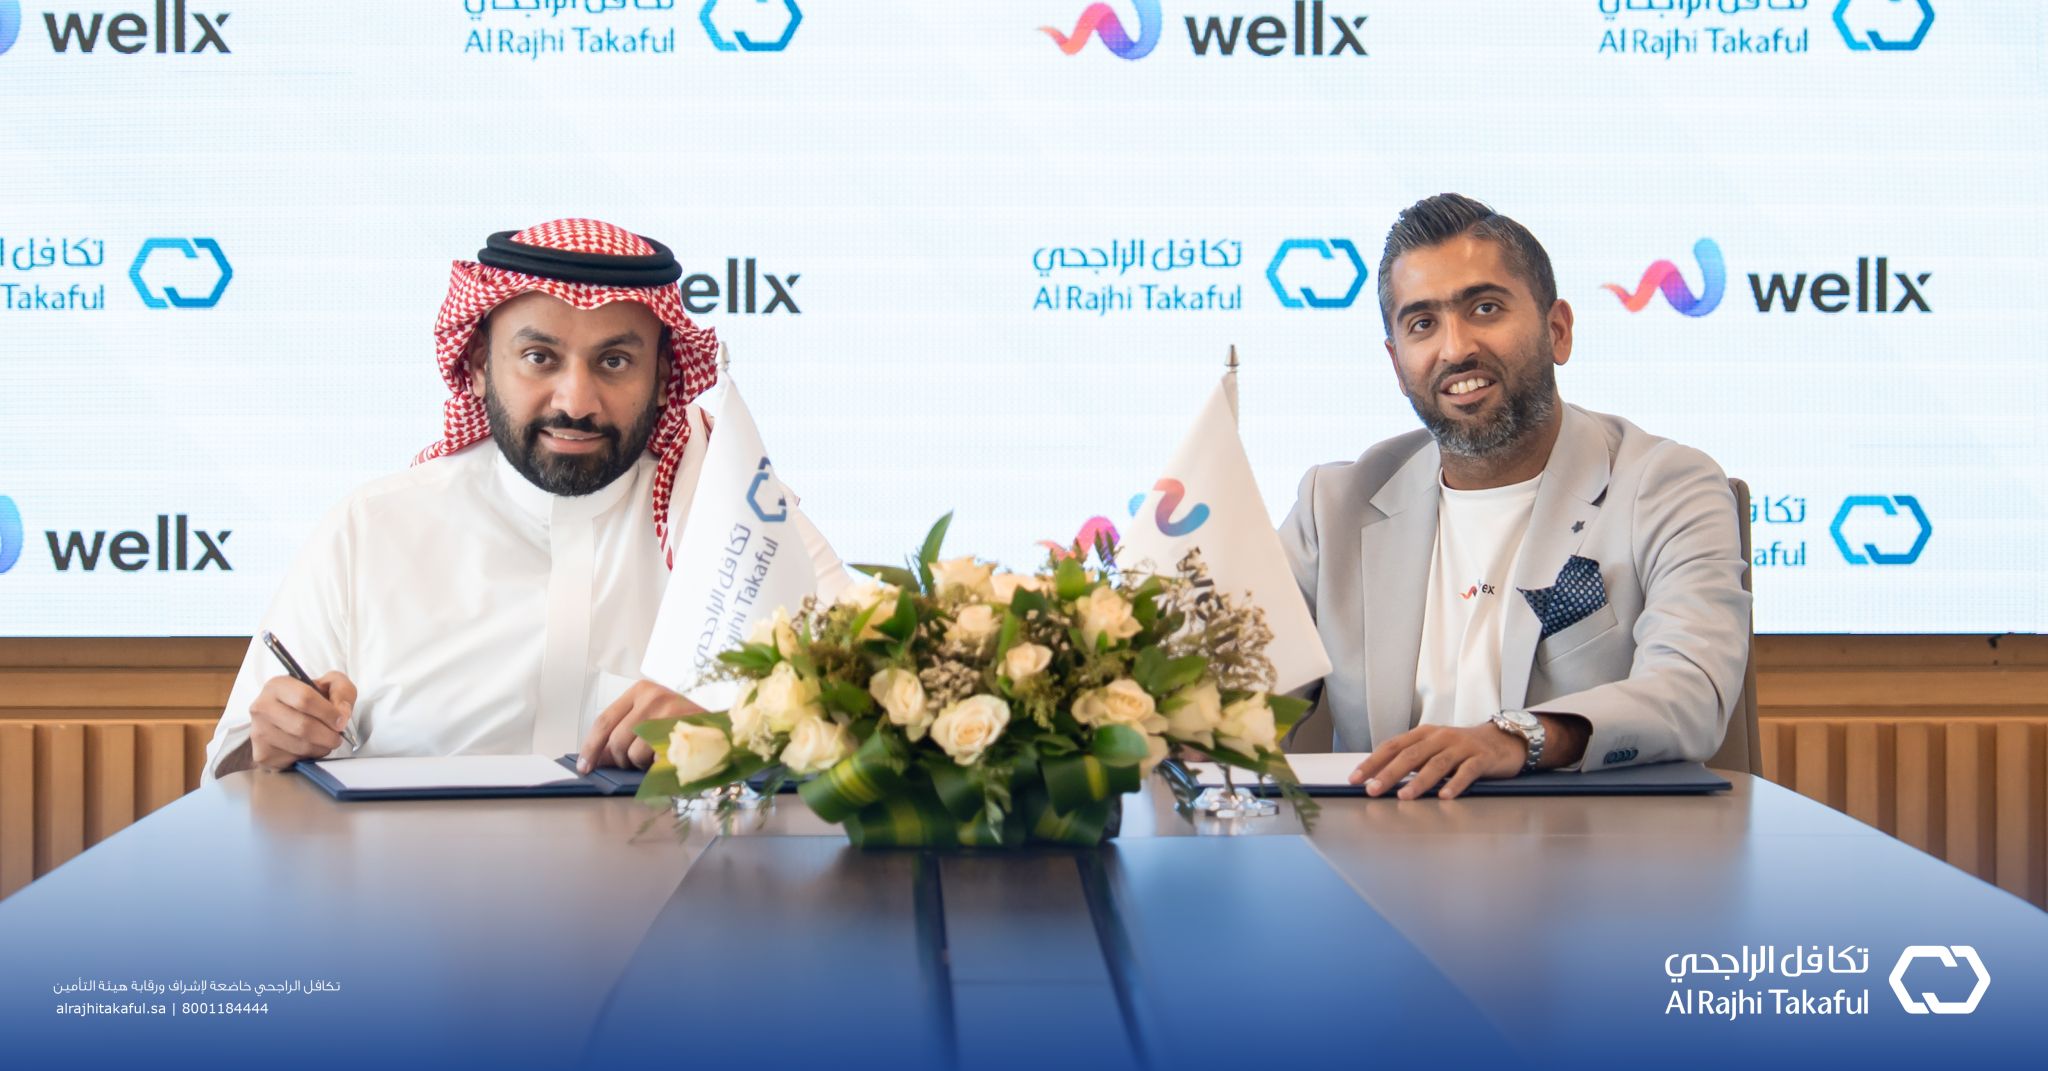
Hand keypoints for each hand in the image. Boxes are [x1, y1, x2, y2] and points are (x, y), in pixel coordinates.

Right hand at [248, 672, 356, 771]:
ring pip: (301, 745)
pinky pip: (294, 760)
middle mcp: (262, 707)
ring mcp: (259, 732)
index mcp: (277, 686)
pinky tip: (310, 748)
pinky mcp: (262, 754)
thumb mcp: (331, 684)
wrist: (289, 719)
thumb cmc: (311, 701)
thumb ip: (342, 691)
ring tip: (325, 740)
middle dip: (328, 734)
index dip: (329, 713)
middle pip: (303, 726)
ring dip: (322, 747)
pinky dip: (310, 757)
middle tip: (337, 736)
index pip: (304, 699)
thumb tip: (341, 714)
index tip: (341, 721)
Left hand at [578, 681, 703, 773]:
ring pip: (634, 754)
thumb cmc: (684, 722)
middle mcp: (654, 698)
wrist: (726, 726)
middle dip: (621, 760)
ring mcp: (669, 714)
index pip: (604, 720)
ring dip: (642, 764)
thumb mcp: (651, 716)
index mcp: (642, 690)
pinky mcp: (682, 733)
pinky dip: (657, 767)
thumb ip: (623, 732)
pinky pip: (654, 762)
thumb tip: (595, 758)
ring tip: (659, 755)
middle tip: (635, 762)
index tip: (585, 766)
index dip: (591, 747)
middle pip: (617, 741)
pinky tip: (668, 759)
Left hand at [1347, 724, 1525, 799]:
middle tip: (1373, 790)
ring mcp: (1462, 747)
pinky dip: (1455, 784)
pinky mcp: (1482, 758)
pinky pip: (1467, 771)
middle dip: (1389, 773)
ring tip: (1404, 797)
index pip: (1392, 746)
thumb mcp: (1433, 748)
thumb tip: (1380, 778)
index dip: (1373, 762)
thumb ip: (1411, 760)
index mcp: (1424, 734)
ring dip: (1419, 781)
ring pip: (1437, 764)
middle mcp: (1440, 737)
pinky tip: (1445, 797)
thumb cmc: (1461, 748)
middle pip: (1410, 755)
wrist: (1503, 739)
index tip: (1355, 778)